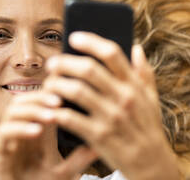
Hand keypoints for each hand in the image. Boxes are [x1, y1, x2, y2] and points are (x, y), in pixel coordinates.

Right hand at [0, 91, 96, 179]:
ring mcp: (5, 141)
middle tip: (59, 101)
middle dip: (39, 97)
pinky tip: (37, 131)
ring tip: (51, 116)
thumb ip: (77, 160)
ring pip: (11, 111)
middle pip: (22, 100)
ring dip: (31, 110)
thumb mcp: (62, 174)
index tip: (68, 92)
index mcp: (31, 132)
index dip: (49, 94)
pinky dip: (20, 128)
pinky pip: (3, 132)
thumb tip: (98, 146)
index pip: (36, 103)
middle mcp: (16, 132)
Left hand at [44, 32, 179, 179]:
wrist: (151, 164)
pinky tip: (48, 108)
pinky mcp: (98, 136)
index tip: (73, 36)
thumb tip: (136, 47)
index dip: (90, 41)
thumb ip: (144, 72)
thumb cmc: (147, 126)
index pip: (112, 53)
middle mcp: (123, 97)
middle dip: (65, 62)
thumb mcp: (152, 98)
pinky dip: (55, 111)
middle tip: (52, 64)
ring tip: (48, 84)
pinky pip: (70, 118)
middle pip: (88, 69)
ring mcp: (110, 116)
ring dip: (56, 84)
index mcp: (133, 85)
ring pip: (75, 91)